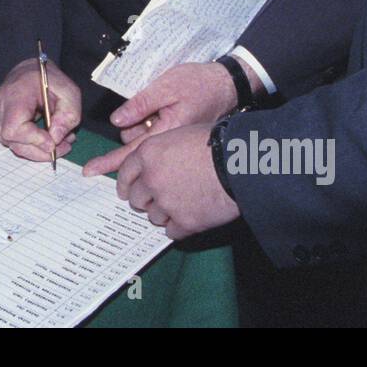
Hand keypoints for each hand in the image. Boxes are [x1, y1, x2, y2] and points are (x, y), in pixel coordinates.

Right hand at [0, 57, 80, 161]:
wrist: (27, 71)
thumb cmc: (47, 79)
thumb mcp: (68, 91)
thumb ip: (68, 114)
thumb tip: (56, 138)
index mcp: (14, 94)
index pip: (14, 128)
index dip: (34, 140)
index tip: (53, 143)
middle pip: (14, 142)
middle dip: (41, 151)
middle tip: (64, 147)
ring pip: (14, 147)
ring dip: (38, 149)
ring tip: (58, 139)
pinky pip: (12, 144)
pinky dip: (30, 145)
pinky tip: (43, 136)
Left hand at [83, 61, 246, 175]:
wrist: (228, 86)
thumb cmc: (199, 83)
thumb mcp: (166, 87)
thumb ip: (140, 104)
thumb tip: (117, 121)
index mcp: (166, 133)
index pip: (131, 153)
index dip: (108, 161)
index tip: (89, 171)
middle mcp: (171, 149)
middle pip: (137, 150)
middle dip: (135, 132)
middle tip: (151, 108)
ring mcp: (178, 150)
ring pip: (146, 147)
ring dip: (146, 131)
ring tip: (164, 109)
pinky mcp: (182, 147)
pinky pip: (159, 147)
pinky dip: (155, 134)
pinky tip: (167, 116)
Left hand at [113, 123, 238, 239]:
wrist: (240, 163)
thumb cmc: (217, 143)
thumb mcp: (182, 134)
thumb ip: (163, 150)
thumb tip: (158, 161)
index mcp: (148, 154)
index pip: (125, 173)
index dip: (126, 184)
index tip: (127, 191)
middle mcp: (151, 179)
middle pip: (136, 198)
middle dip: (144, 200)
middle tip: (157, 199)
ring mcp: (166, 202)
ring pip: (153, 217)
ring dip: (164, 214)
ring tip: (182, 205)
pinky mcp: (184, 222)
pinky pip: (172, 232)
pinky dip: (179, 227)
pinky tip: (190, 219)